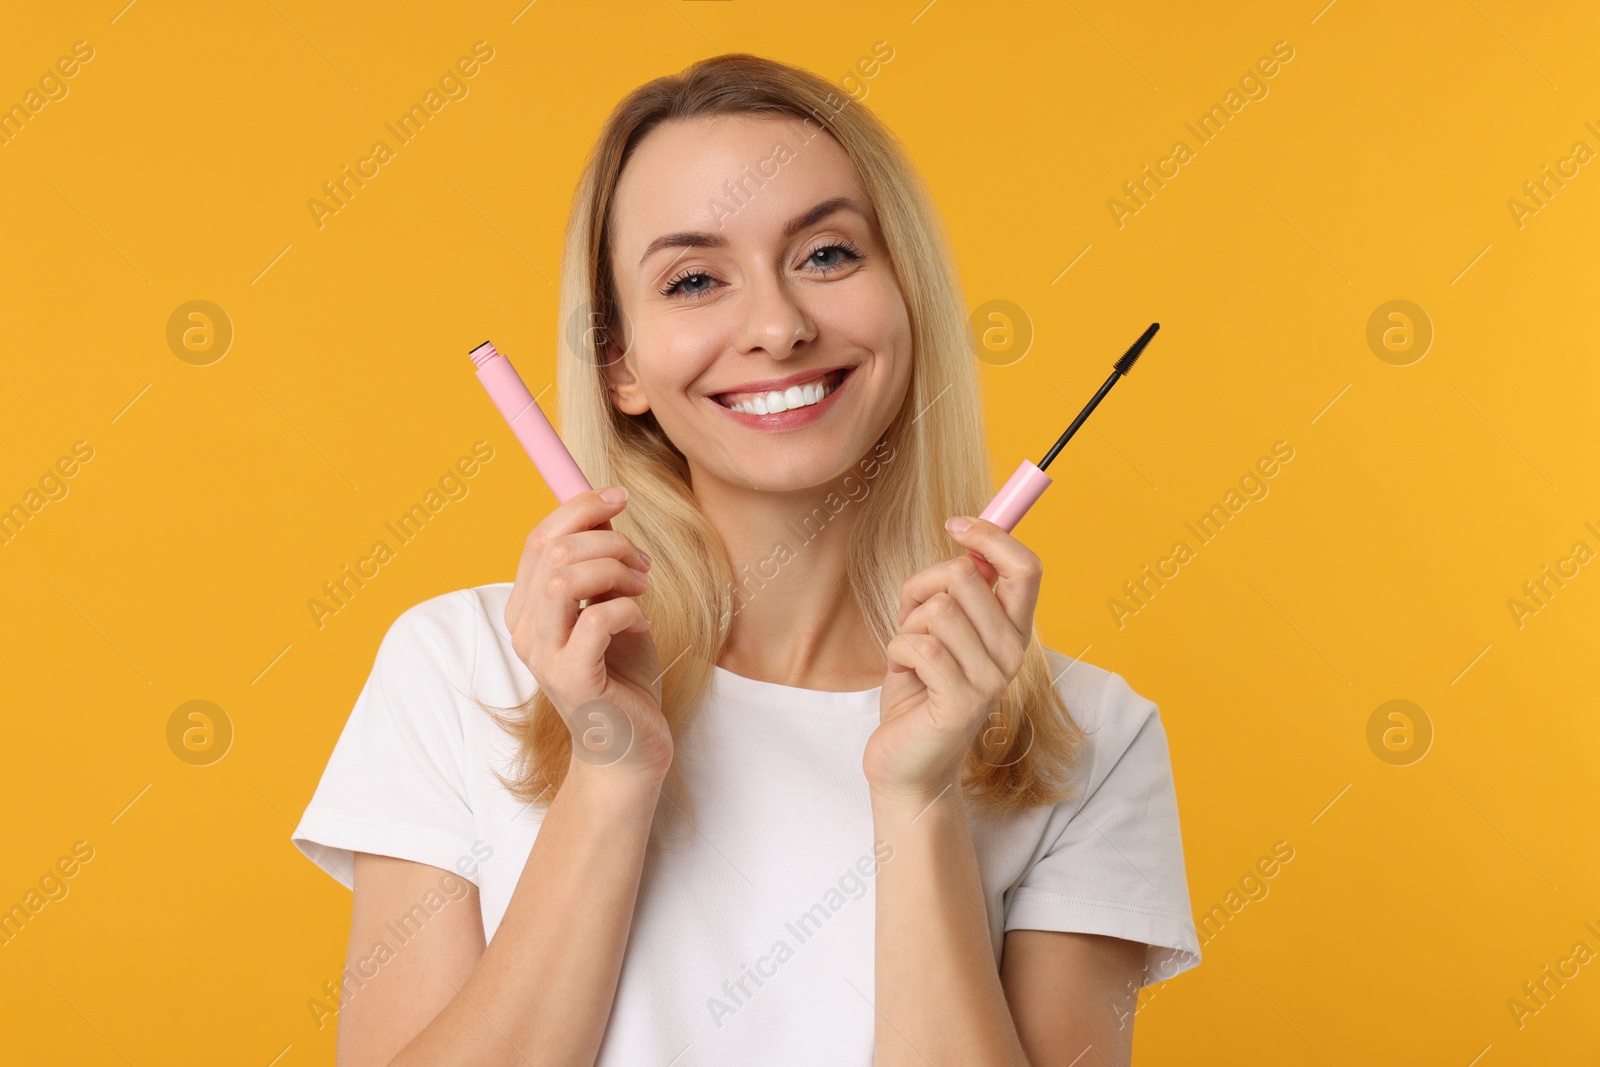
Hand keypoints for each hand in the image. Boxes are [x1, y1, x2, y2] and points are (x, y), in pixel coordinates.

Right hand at [505, 487, 673, 784]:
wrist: (630, 748)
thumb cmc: (622, 679)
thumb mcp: (610, 610)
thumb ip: (600, 569)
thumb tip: (607, 511)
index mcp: (527, 609)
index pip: (538, 539)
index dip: (578, 508)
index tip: (619, 497)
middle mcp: (526, 631)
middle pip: (551, 552)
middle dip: (606, 540)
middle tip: (642, 563)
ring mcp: (545, 657)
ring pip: (563, 580)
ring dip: (614, 570)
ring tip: (642, 587)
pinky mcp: (573, 680)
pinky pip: (596, 619)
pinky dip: (628, 608)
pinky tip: (641, 621)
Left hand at [863, 516, 1041, 802]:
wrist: (907, 764)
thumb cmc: (918, 691)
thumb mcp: (939, 630)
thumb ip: (956, 590)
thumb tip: (967, 542)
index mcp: (1013, 632)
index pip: (1026, 568)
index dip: (992, 535)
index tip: (956, 524)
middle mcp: (1012, 654)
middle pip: (966, 577)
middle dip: (921, 586)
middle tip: (910, 619)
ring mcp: (991, 681)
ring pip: (938, 609)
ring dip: (907, 626)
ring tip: (908, 656)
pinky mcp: (961, 702)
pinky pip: (918, 645)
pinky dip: (897, 652)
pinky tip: (903, 676)